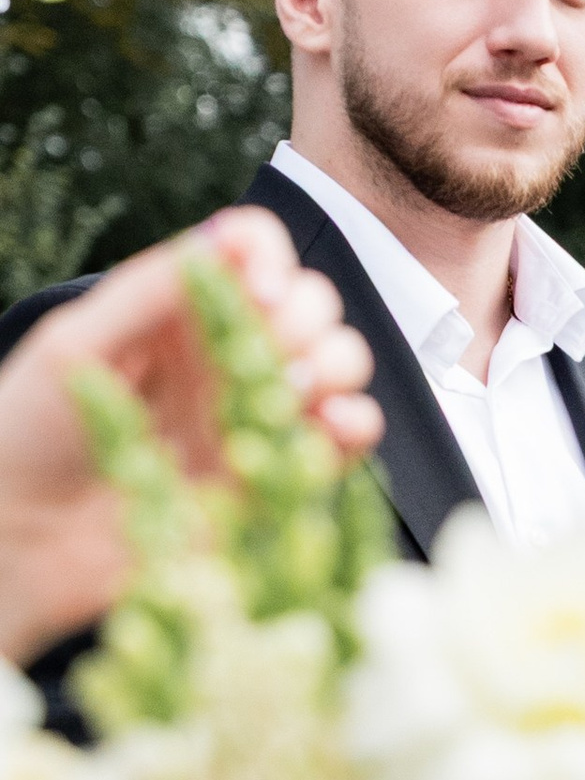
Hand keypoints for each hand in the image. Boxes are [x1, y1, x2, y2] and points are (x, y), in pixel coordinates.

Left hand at [0, 207, 380, 666]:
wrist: (18, 542)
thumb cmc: (24, 434)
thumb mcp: (76, 344)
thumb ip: (153, 290)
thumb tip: (234, 237)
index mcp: (176, 310)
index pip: (252, 252)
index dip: (272, 261)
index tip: (262, 294)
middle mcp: (222, 356)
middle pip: (309, 304)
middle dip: (308, 319)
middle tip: (276, 351)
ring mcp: (250, 417)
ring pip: (337, 366)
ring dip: (338, 365)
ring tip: (300, 393)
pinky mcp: (270, 479)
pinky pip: (340, 444)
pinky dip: (356, 427)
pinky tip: (334, 426)